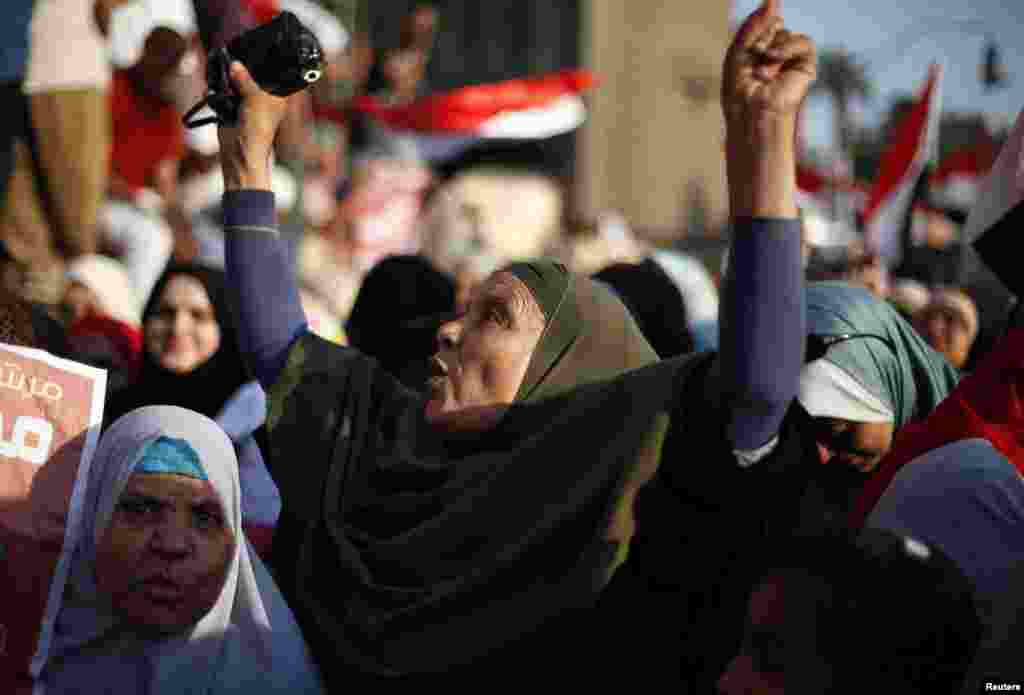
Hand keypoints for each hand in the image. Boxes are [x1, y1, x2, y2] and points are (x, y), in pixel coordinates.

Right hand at [218, 62, 289, 190]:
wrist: (239, 151)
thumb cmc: (257, 130)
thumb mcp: (255, 100)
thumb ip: (246, 80)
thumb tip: (235, 64)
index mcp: (277, 96)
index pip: (273, 73)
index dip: (266, 62)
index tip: (254, 48)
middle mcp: (262, 97)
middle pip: (251, 75)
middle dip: (240, 68)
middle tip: (229, 58)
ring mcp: (245, 102)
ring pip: (234, 82)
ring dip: (225, 79)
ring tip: (219, 72)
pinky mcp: (230, 108)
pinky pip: (221, 94)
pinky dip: (216, 91)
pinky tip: (213, 89)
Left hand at [721, 0, 815, 132]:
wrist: (750, 112)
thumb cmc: (739, 89)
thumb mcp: (739, 50)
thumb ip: (754, 24)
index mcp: (759, 51)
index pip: (762, 24)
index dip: (754, 33)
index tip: (748, 52)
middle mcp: (775, 54)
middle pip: (773, 25)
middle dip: (760, 42)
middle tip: (753, 68)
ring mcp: (791, 60)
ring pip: (785, 33)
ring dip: (770, 50)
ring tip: (762, 73)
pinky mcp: (806, 66)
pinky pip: (802, 41)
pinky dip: (788, 48)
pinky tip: (775, 62)